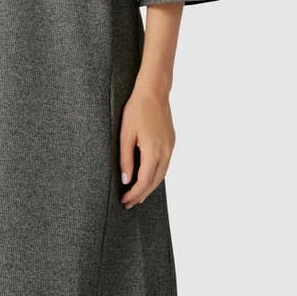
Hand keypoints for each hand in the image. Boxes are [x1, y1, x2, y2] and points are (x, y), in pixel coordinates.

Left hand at [119, 88, 175, 208]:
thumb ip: (126, 159)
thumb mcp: (125, 135)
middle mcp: (165, 152)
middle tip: (129, 203)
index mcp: (153, 151)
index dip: (134, 194)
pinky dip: (156, 175)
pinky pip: (165, 164)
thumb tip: (126, 180)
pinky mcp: (171, 141)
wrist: (154, 92)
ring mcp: (170, 147)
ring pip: (162, 174)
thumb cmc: (137, 110)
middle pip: (155, 181)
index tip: (124, 201)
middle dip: (142, 194)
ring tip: (138, 194)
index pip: (144, 181)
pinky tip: (148, 176)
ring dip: (150, 186)